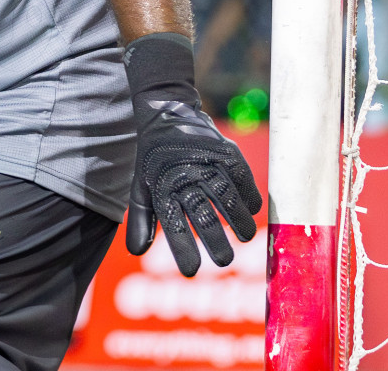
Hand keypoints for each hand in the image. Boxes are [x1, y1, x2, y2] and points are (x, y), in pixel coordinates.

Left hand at [125, 97, 261, 275]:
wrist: (166, 115)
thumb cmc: (155, 161)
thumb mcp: (142, 188)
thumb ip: (141, 221)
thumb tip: (136, 253)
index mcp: (162, 187)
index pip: (172, 223)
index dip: (182, 249)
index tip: (191, 272)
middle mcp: (184, 176)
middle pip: (202, 213)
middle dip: (214, 240)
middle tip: (223, 262)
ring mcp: (207, 163)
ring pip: (227, 197)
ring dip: (238, 221)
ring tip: (243, 238)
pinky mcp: (226, 152)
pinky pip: (243, 179)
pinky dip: (249, 197)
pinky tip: (251, 211)